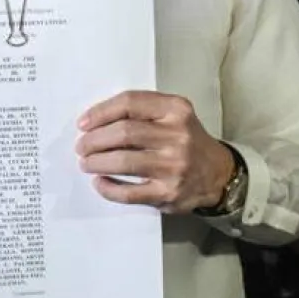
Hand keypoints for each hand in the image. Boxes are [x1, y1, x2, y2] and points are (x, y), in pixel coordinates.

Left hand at [76, 91, 235, 212]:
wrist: (217, 174)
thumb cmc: (186, 140)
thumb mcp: (173, 115)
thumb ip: (142, 112)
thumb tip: (94, 122)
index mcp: (176, 110)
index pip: (130, 103)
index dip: (101, 112)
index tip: (83, 123)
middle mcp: (178, 136)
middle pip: (124, 133)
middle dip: (94, 139)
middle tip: (82, 146)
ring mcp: (173, 167)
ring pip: (123, 161)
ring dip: (96, 162)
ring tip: (86, 163)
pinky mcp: (167, 193)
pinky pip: (128, 192)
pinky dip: (108, 188)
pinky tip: (99, 182)